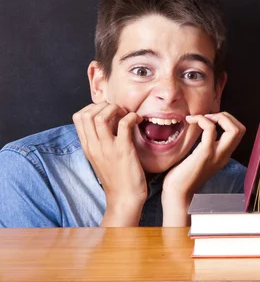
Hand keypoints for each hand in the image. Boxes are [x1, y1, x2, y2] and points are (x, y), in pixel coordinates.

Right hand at [72, 102, 145, 225]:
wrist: (125, 198)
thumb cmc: (117, 177)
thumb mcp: (102, 156)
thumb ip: (101, 140)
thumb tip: (109, 121)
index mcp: (87, 146)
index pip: (78, 117)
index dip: (93, 107)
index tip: (108, 111)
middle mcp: (94, 146)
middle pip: (85, 114)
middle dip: (103, 105)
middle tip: (118, 111)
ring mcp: (107, 148)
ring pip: (100, 116)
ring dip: (116, 108)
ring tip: (126, 114)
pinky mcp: (123, 151)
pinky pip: (123, 124)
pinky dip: (131, 116)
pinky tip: (137, 120)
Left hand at [161, 112, 244, 225]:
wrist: (177, 193)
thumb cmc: (183, 176)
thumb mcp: (200, 158)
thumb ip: (206, 146)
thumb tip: (201, 131)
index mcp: (223, 155)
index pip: (238, 132)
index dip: (228, 120)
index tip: (210, 119)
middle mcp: (223, 155)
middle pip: (240, 129)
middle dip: (226, 115)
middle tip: (208, 116)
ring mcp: (216, 154)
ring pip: (233, 129)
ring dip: (217, 116)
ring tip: (201, 117)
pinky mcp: (205, 154)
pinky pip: (210, 129)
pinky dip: (202, 119)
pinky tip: (191, 120)